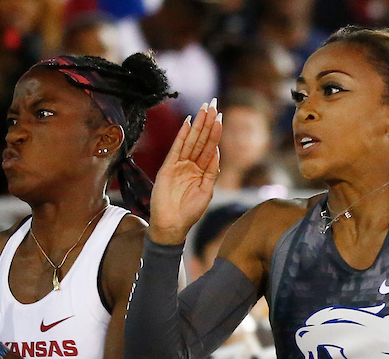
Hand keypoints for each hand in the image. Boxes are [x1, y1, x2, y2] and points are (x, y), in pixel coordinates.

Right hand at [149, 100, 221, 244]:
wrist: (172, 225)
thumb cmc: (189, 212)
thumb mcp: (206, 191)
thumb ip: (211, 171)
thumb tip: (217, 151)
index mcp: (201, 171)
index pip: (210, 147)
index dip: (215, 132)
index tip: (220, 116)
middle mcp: (190, 165)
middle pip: (201, 139)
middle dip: (207, 122)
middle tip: (213, 104)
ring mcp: (179, 165)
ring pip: (190, 141)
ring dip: (197, 125)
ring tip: (204, 108)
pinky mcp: (167, 168)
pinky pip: (176, 148)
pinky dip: (182, 136)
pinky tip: (188, 122)